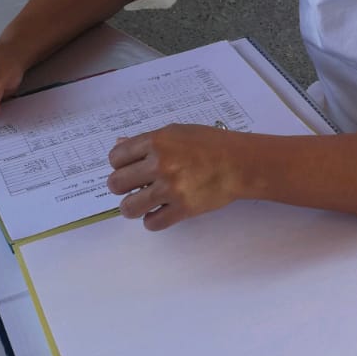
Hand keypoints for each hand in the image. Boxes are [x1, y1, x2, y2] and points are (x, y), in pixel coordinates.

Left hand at [107, 124, 244, 229]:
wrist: (240, 163)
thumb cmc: (211, 144)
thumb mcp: (177, 132)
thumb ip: (148, 141)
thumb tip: (120, 145)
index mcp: (156, 141)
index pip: (116, 158)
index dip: (120, 165)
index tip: (128, 168)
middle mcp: (160, 164)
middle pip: (116, 183)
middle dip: (122, 187)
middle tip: (134, 187)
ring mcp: (170, 188)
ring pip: (129, 207)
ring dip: (132, 207)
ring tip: (142, 204)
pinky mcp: (182, 209)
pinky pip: (152, 223)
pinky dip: (152, 221)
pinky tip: (159, 213)